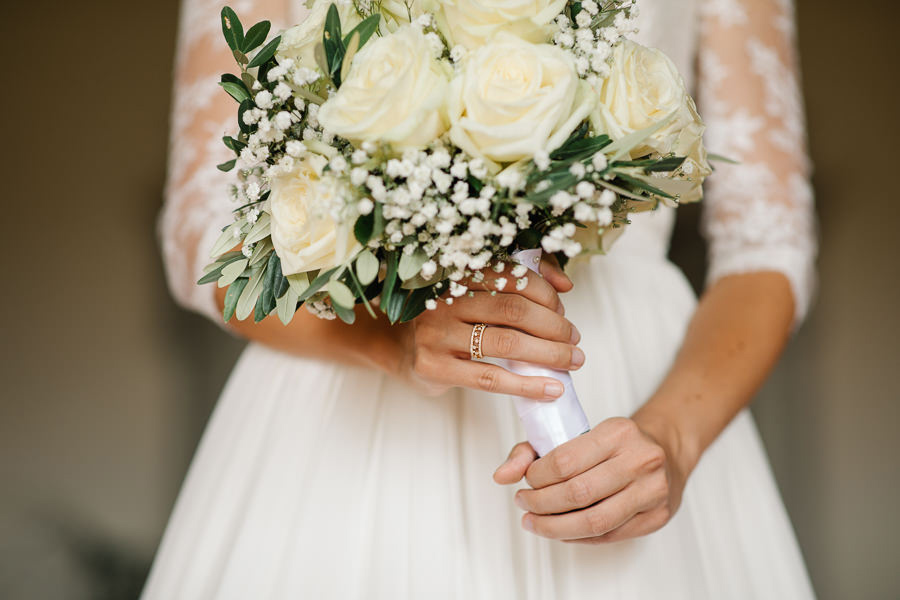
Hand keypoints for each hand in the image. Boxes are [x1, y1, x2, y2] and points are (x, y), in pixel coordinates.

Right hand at [397, 257, 581, 399]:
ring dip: (549, 353)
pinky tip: (552, 388)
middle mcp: (444, 300)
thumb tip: (565, 284)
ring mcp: (437, 334)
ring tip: (573, 360)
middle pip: (513, 309)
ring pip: (506, 343)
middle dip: (554, 325)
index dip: (545, 292)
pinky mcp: (434, 367)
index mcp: (457, 274)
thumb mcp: (478, 293)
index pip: (512, 276)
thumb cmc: (452, 319)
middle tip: (574, 339)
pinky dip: (527, 385)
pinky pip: (490, 378)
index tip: (562, 310)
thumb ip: (522, 279)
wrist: (402, 349)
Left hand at [493, 416, 689, 542]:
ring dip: (555, 527)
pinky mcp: (657, 517)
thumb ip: (533, 449)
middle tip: (524, 503)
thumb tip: (502, 475)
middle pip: (577, 494)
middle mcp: (640, 460)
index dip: (536, 477)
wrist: (667, 449)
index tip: (526, 480)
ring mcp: (652, 491)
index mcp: (619, 433)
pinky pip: (609, 536)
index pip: (565, 461)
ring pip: (594, 521)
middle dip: (541, 504)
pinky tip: (562, 530)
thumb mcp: (579, 431)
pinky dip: (578, 537)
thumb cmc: (617, 442)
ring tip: (534, 522)